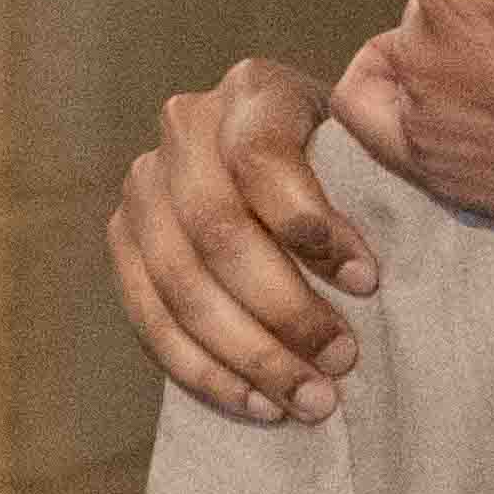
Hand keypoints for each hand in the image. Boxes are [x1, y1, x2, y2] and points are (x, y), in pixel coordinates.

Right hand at [109, 56, 378, 423]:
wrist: (289, 171)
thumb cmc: (350, 167)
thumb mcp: (367, 150)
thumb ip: (370, 180)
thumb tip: (368, 271)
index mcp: (252, 91)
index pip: (261, 157)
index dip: (308, 223)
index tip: (368, 281)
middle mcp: (184, 128)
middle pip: (216, 229)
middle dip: (283, 307)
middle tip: (341, 360)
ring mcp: (143, 185)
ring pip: (179, 282)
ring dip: (247, 353)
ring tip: (309, 399)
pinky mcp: (122, 240)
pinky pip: (147, 317)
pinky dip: (202, 370)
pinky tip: (256, 403)